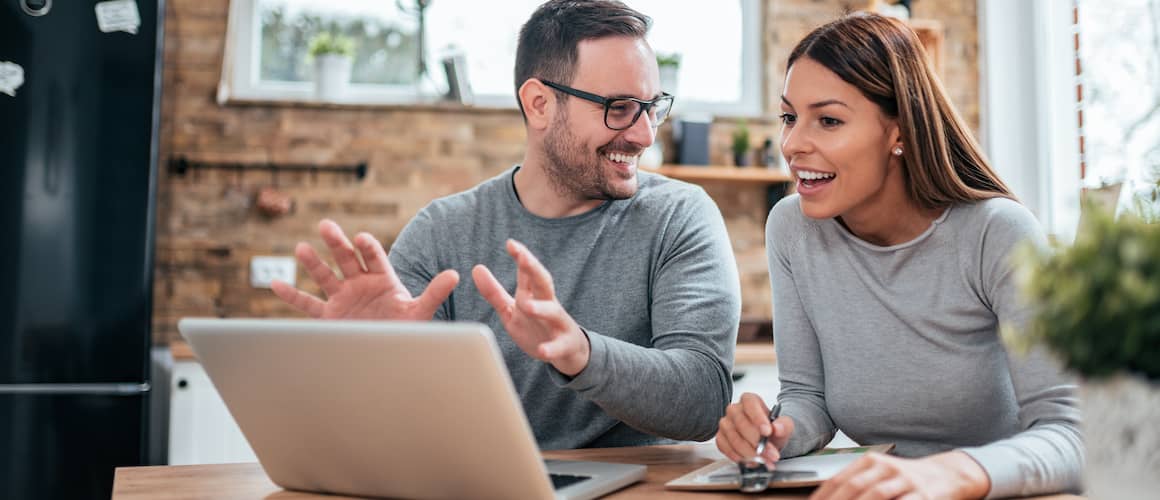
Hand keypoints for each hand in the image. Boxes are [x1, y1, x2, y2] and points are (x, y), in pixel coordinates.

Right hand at [270, 219, 458, 320]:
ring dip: (313, 262)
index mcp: (383, 278)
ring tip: (301, 247)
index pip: (375, 257)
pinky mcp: (329, 316)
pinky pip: (307, 305)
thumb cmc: (406, 329)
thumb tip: (455, 274)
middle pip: (346, 259)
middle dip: (336, 243)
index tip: (361, 238)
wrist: (391, 352)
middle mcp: (360, 283)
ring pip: (325, 276)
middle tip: (326, 225)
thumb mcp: (420, 311)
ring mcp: (342, 298)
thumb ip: (434, 292)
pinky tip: (274, 282)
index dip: (368, 248)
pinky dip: (291, 295)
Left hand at [471, 239, 589, 375]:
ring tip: (527, 305)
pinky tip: (542, 351)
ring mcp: (557, 324)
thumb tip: (476, 268)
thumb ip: (494, 291)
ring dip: (541, 308)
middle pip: (543, 282)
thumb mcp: (511, 309)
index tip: (510, 243)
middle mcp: (548, 304)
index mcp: (533, 294)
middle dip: (534, 269)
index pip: (528, 272)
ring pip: (552, 312)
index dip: (521, 257)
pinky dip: (551, 349)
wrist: (568, 351)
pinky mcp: (563, 345)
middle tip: (523, 257)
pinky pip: (558, 347)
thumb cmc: (535, 325)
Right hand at [716, 393, 794, 463]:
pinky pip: (726, 448)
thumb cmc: (772, 430)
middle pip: (741, 423)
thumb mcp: (784, 426)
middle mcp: (735, 410)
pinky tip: (752, 461)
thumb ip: (783, 425)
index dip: (758, 418)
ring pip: (734, 438)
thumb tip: (777, 428)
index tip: (767, 432)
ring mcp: (725, 424)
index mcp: (749, 400)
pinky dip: (740, 457)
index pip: (750, 403)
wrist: (767, 441)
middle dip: (757, 442)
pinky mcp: (720, 438)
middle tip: (770, 454)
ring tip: (764, 460)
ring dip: (750, 453)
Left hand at [810, 451, 989, 499]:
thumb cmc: (905, 480)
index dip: (823, 496)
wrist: (946, 476)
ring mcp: (905, 480)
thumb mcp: (879, 475)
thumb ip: (855, 485)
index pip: (839, 480)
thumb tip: (827, 499)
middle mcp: (886, 468)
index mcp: (870, 462)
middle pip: (855, 488)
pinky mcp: (923, 495)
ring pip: (876, 496)